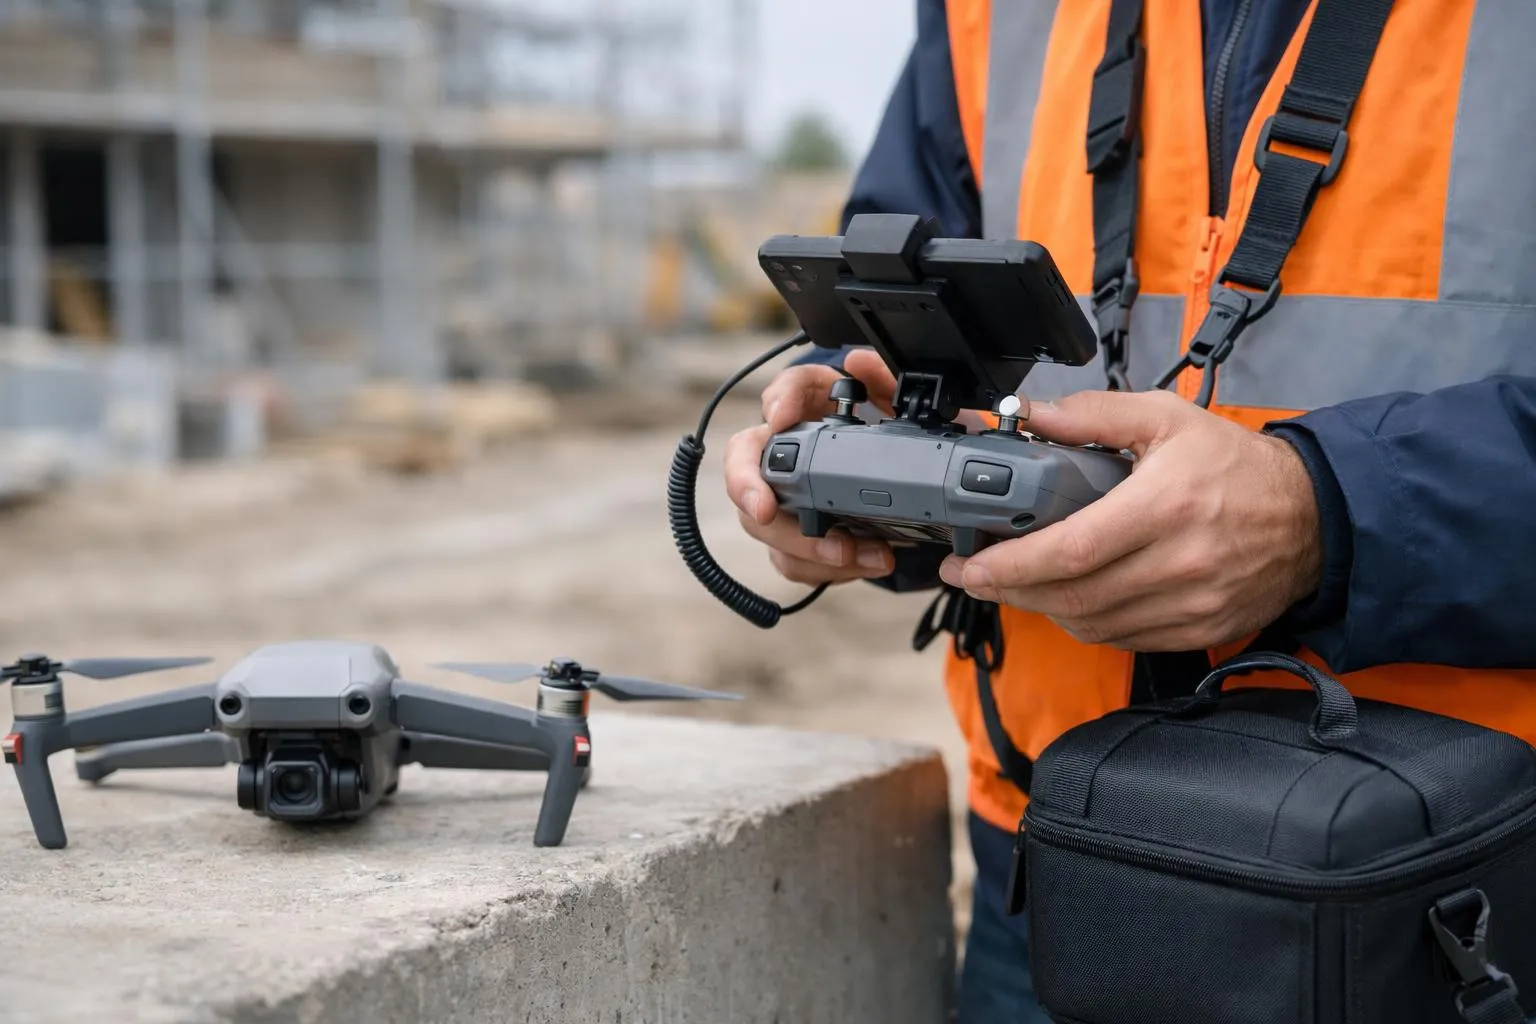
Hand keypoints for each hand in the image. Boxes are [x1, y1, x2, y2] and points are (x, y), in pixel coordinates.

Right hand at [723, 350, 902, 583]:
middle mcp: (784, 454)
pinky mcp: (794, 541)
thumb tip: (859, 361)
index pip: (782, 392)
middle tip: (765, 509)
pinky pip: (792, 561)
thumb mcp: (898, 406)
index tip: (780, 415)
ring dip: (805, 544)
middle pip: (743, 466)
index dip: (778, 400)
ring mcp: (783, 501)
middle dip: (748, 488)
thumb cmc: (887, 440)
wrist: (902, 487)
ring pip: (761, 525)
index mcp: (812, 411)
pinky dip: (829, 569)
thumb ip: (885, 379)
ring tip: (857, 552)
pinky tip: (867, 563)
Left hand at [938, 389, 1323, 650]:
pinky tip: (1067, 598)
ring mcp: (1192, 606)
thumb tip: (1028, 414)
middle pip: (1072, 595)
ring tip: (1014, 583)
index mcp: (1166, 506)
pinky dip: (1085, 622)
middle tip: (973, 575)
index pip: (1071, 550)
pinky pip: (1122, 639)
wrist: (1313, 516)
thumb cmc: (1235, 465)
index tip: (970, 564)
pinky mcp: (1200, 632)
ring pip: (1092, 623)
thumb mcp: (1167, 418)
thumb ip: (1092, 414)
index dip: (1011, 565)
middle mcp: (1179, 564)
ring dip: (1043, 607)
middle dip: (1010, 590)